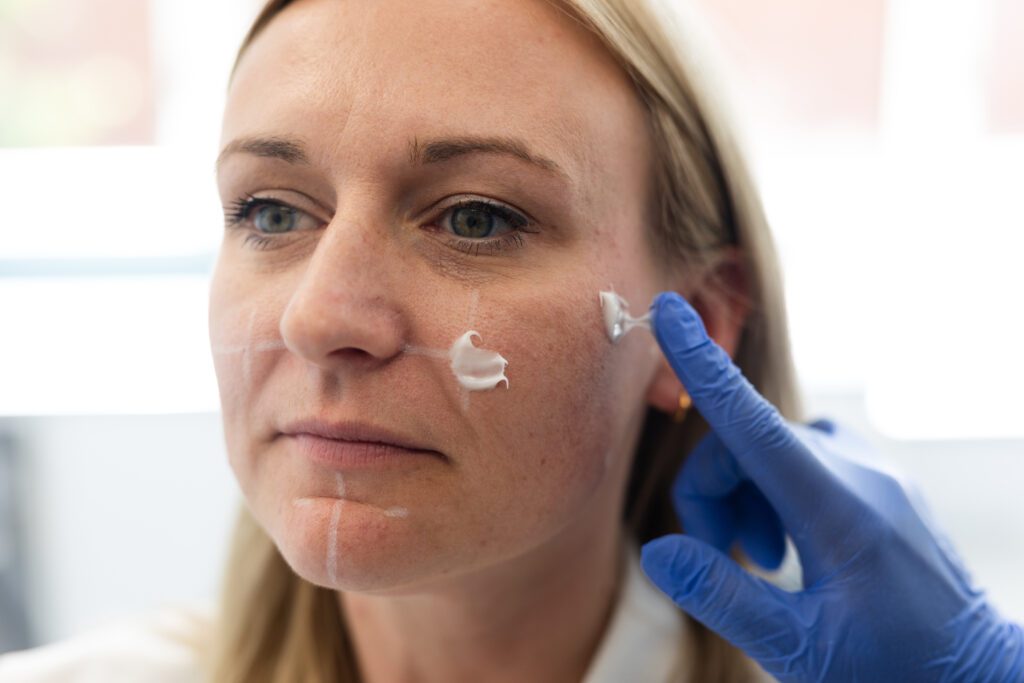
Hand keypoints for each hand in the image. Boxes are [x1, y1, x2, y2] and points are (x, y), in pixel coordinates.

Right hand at [639, 291, 1023, 682]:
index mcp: (842, 509)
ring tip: (761, 565)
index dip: (703, 364)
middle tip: (716, 559)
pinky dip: (773, 494)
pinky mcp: (878, 478)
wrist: (976, 673)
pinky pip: (803, 459)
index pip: (754, 421)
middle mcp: (861, 471)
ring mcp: (874, 469)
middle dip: (710, 496)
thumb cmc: (893, 669)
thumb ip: (722, 595)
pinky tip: (787, 548)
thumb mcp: (799, 649)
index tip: (669, 309)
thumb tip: (657, 551)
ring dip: (741, 498)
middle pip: (745, 446)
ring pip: (769, 450)